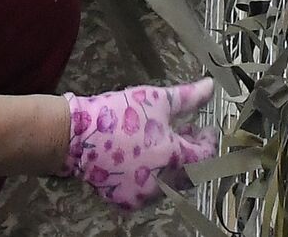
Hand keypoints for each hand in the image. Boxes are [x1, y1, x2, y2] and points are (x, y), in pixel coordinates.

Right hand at [63, 78, 217, 210]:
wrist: (76, 136)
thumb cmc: (119, 114)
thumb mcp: (157, 100)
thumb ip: (188, 97)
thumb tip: (211, 87)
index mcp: (173, 158)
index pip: (206, 157)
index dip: (209, 142)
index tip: (207, 128)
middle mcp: (161, 183)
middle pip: (191, 174)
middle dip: (194, 154)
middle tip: (189, 133)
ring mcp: (142, 196)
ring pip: (171, 184)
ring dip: (175, 165)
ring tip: (167, 142)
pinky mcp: (125, 201)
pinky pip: (149, 191)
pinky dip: (154, 176)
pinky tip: (148, 158)